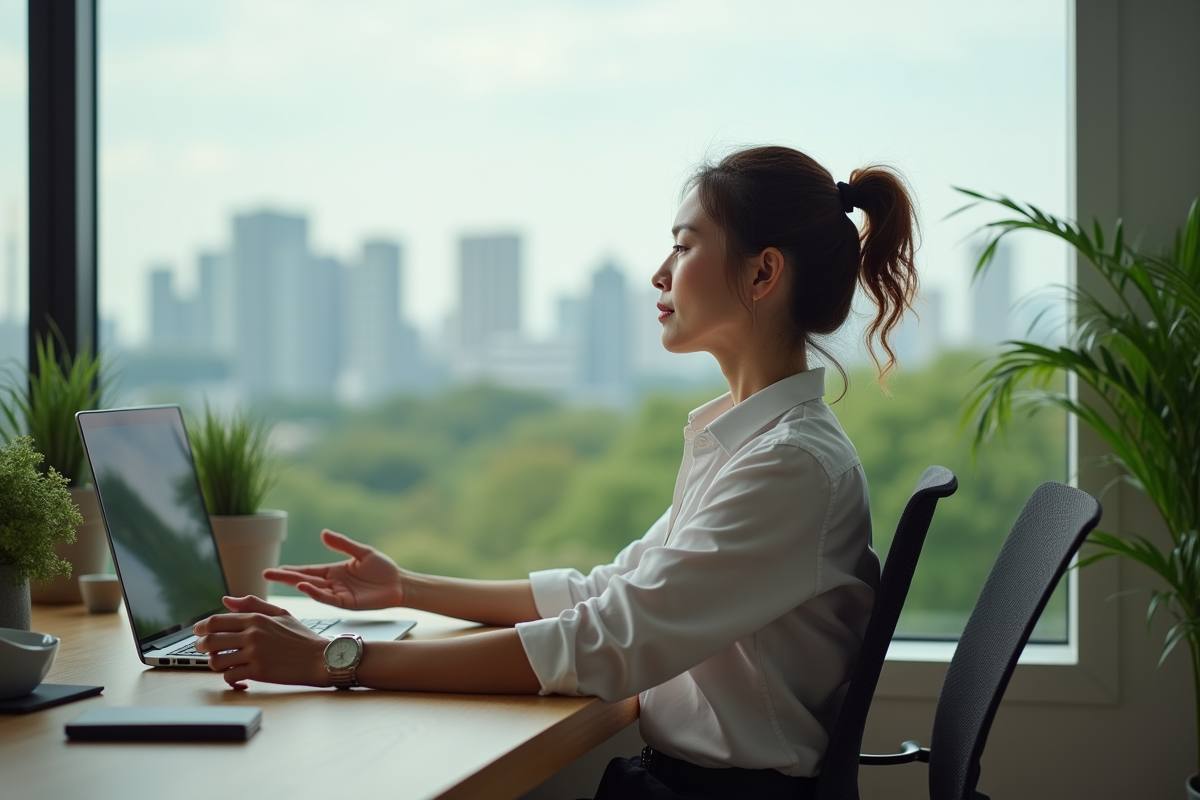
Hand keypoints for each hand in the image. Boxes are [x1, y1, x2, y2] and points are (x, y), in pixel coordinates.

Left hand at [193, 596, 330, 690]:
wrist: (321, 658)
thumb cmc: (302, 637)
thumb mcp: (281, 614)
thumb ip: (252, 605)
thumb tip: (226, 600)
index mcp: (256, 619)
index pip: (216, 621)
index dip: (201, 628)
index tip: (198, 633)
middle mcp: (253, 635)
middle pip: (210, 640)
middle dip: (201, 646)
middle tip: (204, 650)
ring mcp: (255, 654)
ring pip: (217, 661)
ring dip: (216, 664)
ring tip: (224, 664)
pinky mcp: (259, 672)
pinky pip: (230, 677)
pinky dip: (230, 679)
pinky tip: (238, 678)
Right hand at [263, 529, 405, 609]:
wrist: (400, 584)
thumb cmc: (383, 569)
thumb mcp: (362, 552)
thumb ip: (342, 544)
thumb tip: (323, 533)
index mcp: (334, 572)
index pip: (308, 570)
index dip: (292, 570)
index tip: (274, 569)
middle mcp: (333, 584)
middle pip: (305, 580)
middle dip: (286, 577)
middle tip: (266, 574)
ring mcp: (338, 594)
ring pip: (314, 589)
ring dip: (299, 584)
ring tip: (286, 578)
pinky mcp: (346, 603)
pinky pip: (328, 598)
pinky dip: (316, 593)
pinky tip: (306, 587)